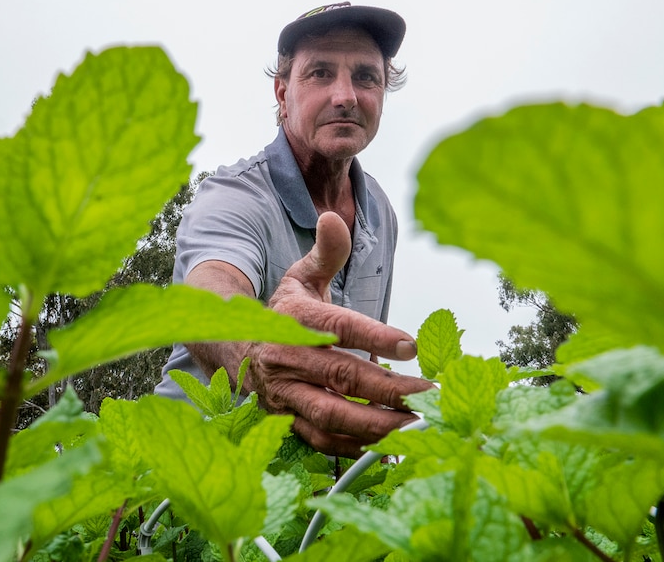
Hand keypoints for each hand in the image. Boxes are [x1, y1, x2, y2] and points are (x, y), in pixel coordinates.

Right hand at [247, 211, 434, 456]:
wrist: (235, 347)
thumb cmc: (283, 311)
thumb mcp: (300, 276)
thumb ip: (325, 252)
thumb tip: (333, 216)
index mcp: (293, 319)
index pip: (337, 327)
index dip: (373, 336)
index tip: (411, 343)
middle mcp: (286, 358)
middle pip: (339, 377)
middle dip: (387, 389)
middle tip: (428, 393)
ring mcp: (284, 394)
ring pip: (330, 415)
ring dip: (375, 425)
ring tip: (416, 425)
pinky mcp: (286, 419)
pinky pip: (320, 440)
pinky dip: (355, 446)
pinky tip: (389, 445)